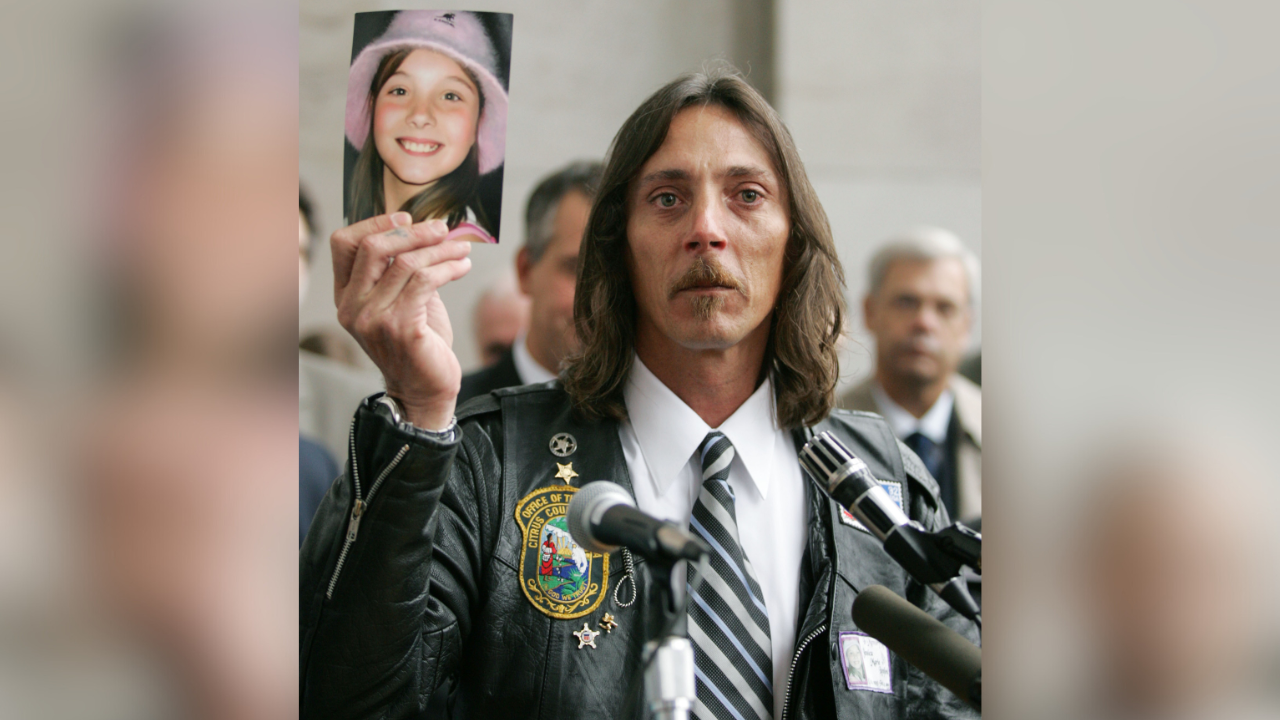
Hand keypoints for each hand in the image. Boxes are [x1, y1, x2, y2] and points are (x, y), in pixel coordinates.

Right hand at [331, 212, 472, 429]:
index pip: (343, 243)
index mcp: (345, 296)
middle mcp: (352, 307)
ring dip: (440, 250)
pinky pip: (425, 282)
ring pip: (406, 263)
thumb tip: (422, 229)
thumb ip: (399, 269)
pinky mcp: (400, 327)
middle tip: (443, 229)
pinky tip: (463, 267)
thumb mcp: (400, 300)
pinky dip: (448, 268)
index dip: (374, 222)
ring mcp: (373, 318)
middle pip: (373, 246)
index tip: (407, 217)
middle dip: (413, 231)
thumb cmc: (417, 343)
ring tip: (462, 249)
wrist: (424, 390)